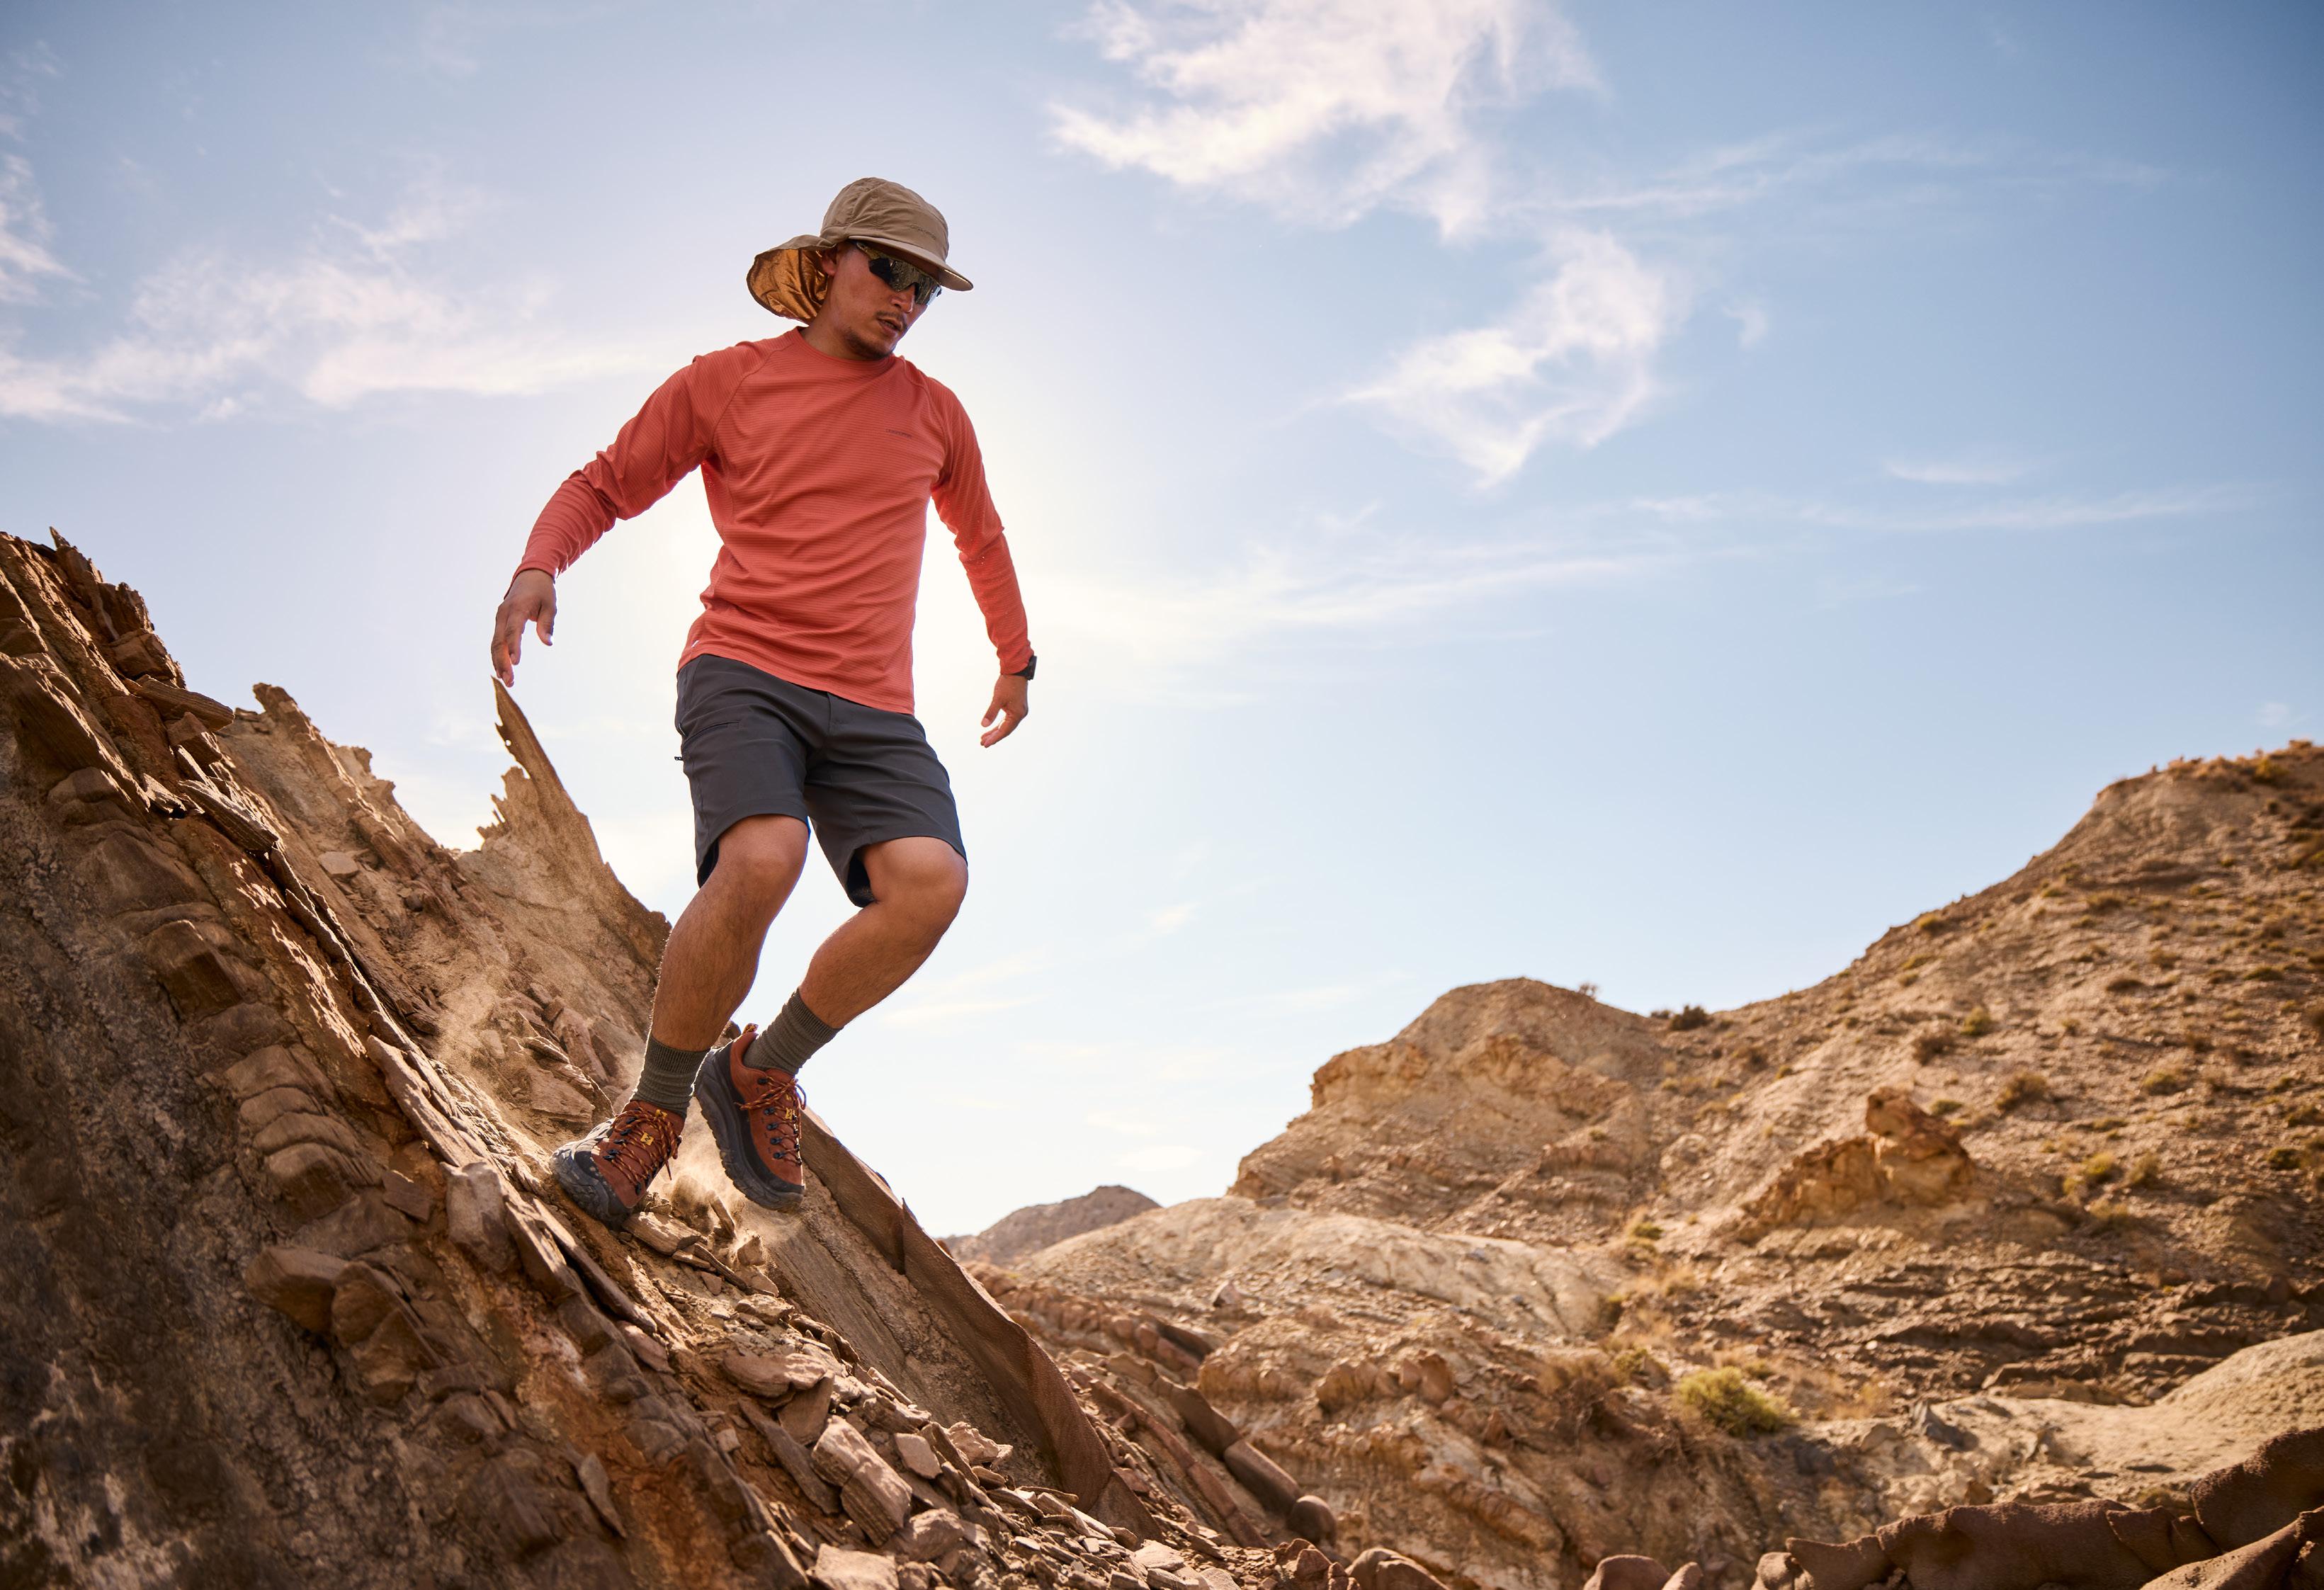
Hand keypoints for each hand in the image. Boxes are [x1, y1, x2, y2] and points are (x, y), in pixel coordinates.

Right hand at [491, 568, 556, 685]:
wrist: (531, 576)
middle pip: (499, 641)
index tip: (516, 663)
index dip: (514, 647)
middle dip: (503, 662)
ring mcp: (499, 618)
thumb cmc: (543, 591)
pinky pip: (496, 640)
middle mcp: (503, 614)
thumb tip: (548, 643)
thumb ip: (547, 625)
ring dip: (498, 662)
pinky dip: (498, 655)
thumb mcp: (550, 605)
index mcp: (516, 608)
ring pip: (495, 643)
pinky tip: (501, 669)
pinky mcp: (499, 622)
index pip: (513, 631)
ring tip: (506, 680)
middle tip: (510, 681)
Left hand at [980, 673, 1028, 746]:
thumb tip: (983, 725)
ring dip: (995, 731)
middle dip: (993, 737)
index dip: (994, 738)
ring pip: (1006, 725)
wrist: (1016, 671)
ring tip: (984, 737)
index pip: (1004, 731)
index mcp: (1017, 715)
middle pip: (1005, 730)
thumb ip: (991, 713)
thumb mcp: (997, 699)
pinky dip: (999, 724)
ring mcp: (1019, 712)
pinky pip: (1007, 720)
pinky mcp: (1017, 708)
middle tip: (982, 743)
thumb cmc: (1007, 684)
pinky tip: (992, 728)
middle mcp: (1020, 715)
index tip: (985, 744)